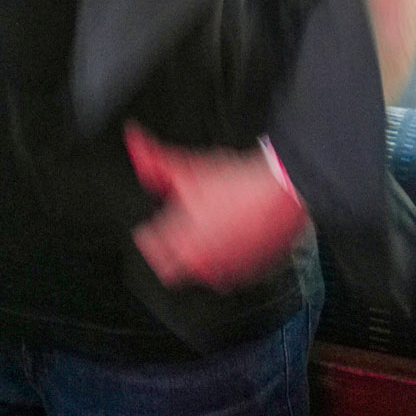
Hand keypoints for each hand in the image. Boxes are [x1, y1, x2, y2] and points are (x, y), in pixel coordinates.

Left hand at [126, 126, 309, 290]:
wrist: (281, 191)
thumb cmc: (237, 181)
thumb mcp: (189, 167)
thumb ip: (154, 159)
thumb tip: (134, 140)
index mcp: (180, 238)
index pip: (149, 247)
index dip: (148, 232)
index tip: (150, 225)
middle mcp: (200, 262)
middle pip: (170, 268)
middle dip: (168, 251)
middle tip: (174, 231)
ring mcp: (226, 271)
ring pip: (200, 273)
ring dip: (198, 255)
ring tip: (206, 230)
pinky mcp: (248, 274)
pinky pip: (228, 274)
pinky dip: (225, 260)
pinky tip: (230, 237)